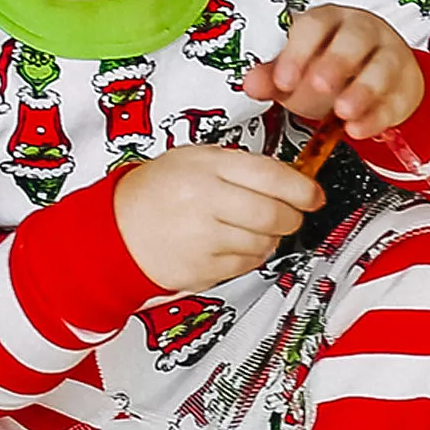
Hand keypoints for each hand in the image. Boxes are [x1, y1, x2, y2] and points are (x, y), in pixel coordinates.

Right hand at [115, 145, 321, 291]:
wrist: (116, 231)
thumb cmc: (157, 192)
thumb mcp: (195, 159)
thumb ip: (240, 166)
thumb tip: (291, 179)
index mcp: (206, 168)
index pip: (270, 176)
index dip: (302, 188)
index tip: (313, 195)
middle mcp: (205, 202)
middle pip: (274, 214)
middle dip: (291, 216)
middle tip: (290, 214)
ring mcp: (203, 240)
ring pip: (264, 243)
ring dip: (269, 237)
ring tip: (249, 227)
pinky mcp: (202, 270)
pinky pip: (247, 265)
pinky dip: (250, 256)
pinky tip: (232, 244)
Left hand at [242, 5, 422, 138]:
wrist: (376, 79)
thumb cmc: (331, 68)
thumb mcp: (298, 70)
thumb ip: (273, 77)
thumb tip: (250, 83)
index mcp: (329, 21)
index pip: (314, 26)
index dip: (298, 52)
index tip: (283, 80)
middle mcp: (362, 32)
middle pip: (354, 38)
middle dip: (336, 62)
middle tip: (319, 87)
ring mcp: (389, 56)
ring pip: (382, 66)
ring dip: (362, 90)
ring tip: (343, 112)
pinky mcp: (405, 85)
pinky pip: (396, 98)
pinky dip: (377, 116)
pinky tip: (358, 128)